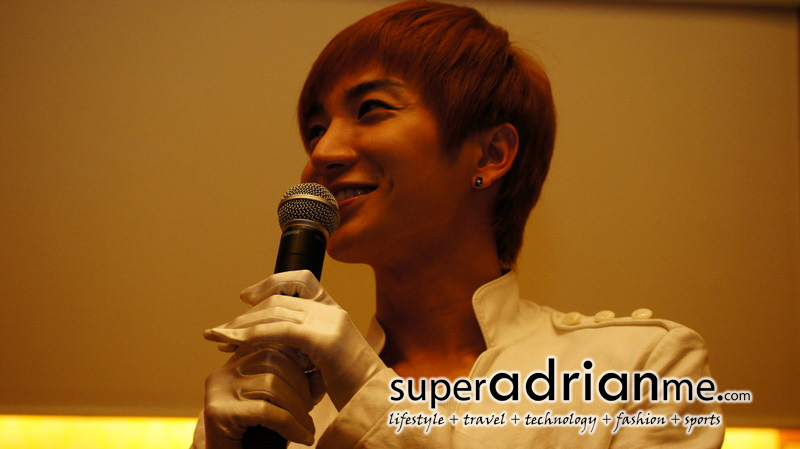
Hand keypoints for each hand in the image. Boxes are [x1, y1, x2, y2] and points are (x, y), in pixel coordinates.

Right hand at [201, 346, 320, 447]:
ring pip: (271, 384)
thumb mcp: (280, 404)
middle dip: (300, 382)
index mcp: (236, 364)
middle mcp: (223, 372)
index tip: (317, 375)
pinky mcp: (218, 413)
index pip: (272, 347)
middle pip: (272, 360)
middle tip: (311, 408)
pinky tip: (304, 438)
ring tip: (308, 426)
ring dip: (298, 407)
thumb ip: (297, 385)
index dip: (297, 360)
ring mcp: (218, 391)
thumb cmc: (259, 436)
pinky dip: (291, 425)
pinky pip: (266, 411)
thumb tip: (321, 373)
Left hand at [204, 270, 386, 410]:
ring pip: (275, 312)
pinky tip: (235, 344)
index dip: (270, 282)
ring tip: (218, 338)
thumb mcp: (324, 359)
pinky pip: (281, 331)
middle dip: (245, 315)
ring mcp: (329, 323)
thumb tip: (268, 344)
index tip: (245, 297)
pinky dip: (254, 335)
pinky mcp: (324, 342)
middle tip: (219, 331)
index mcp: (333, 311)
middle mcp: (331, 311)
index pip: (300, 279)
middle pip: (278, 299)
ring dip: (241, 325)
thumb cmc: (349, 388)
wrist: (375, 404)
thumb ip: (302, 346)